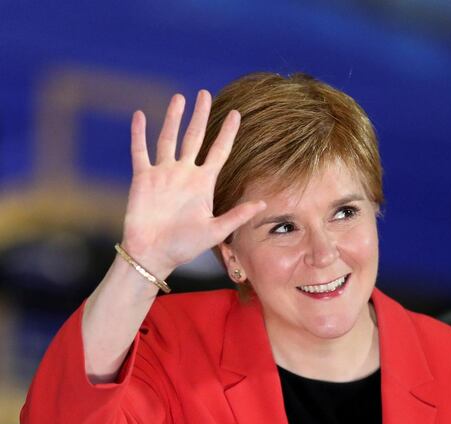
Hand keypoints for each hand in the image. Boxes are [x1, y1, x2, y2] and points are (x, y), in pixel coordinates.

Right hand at [121, 90, 264, 276]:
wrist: (153, 254)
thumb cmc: (185, 246)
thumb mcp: (216, 230)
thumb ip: (238, 216)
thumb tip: (264, 204)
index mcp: (203, 183)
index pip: (219, 151)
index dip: (227, 133)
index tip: (237, 114)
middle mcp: (184, 174)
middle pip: (195, 137)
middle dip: (201, 116)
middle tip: (205, 94)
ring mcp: (163, 174)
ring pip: (169, 139)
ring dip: (174, 118)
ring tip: (180, 97)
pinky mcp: (142, 178)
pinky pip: (140, 151)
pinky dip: (139, 133)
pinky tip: (140, 115)